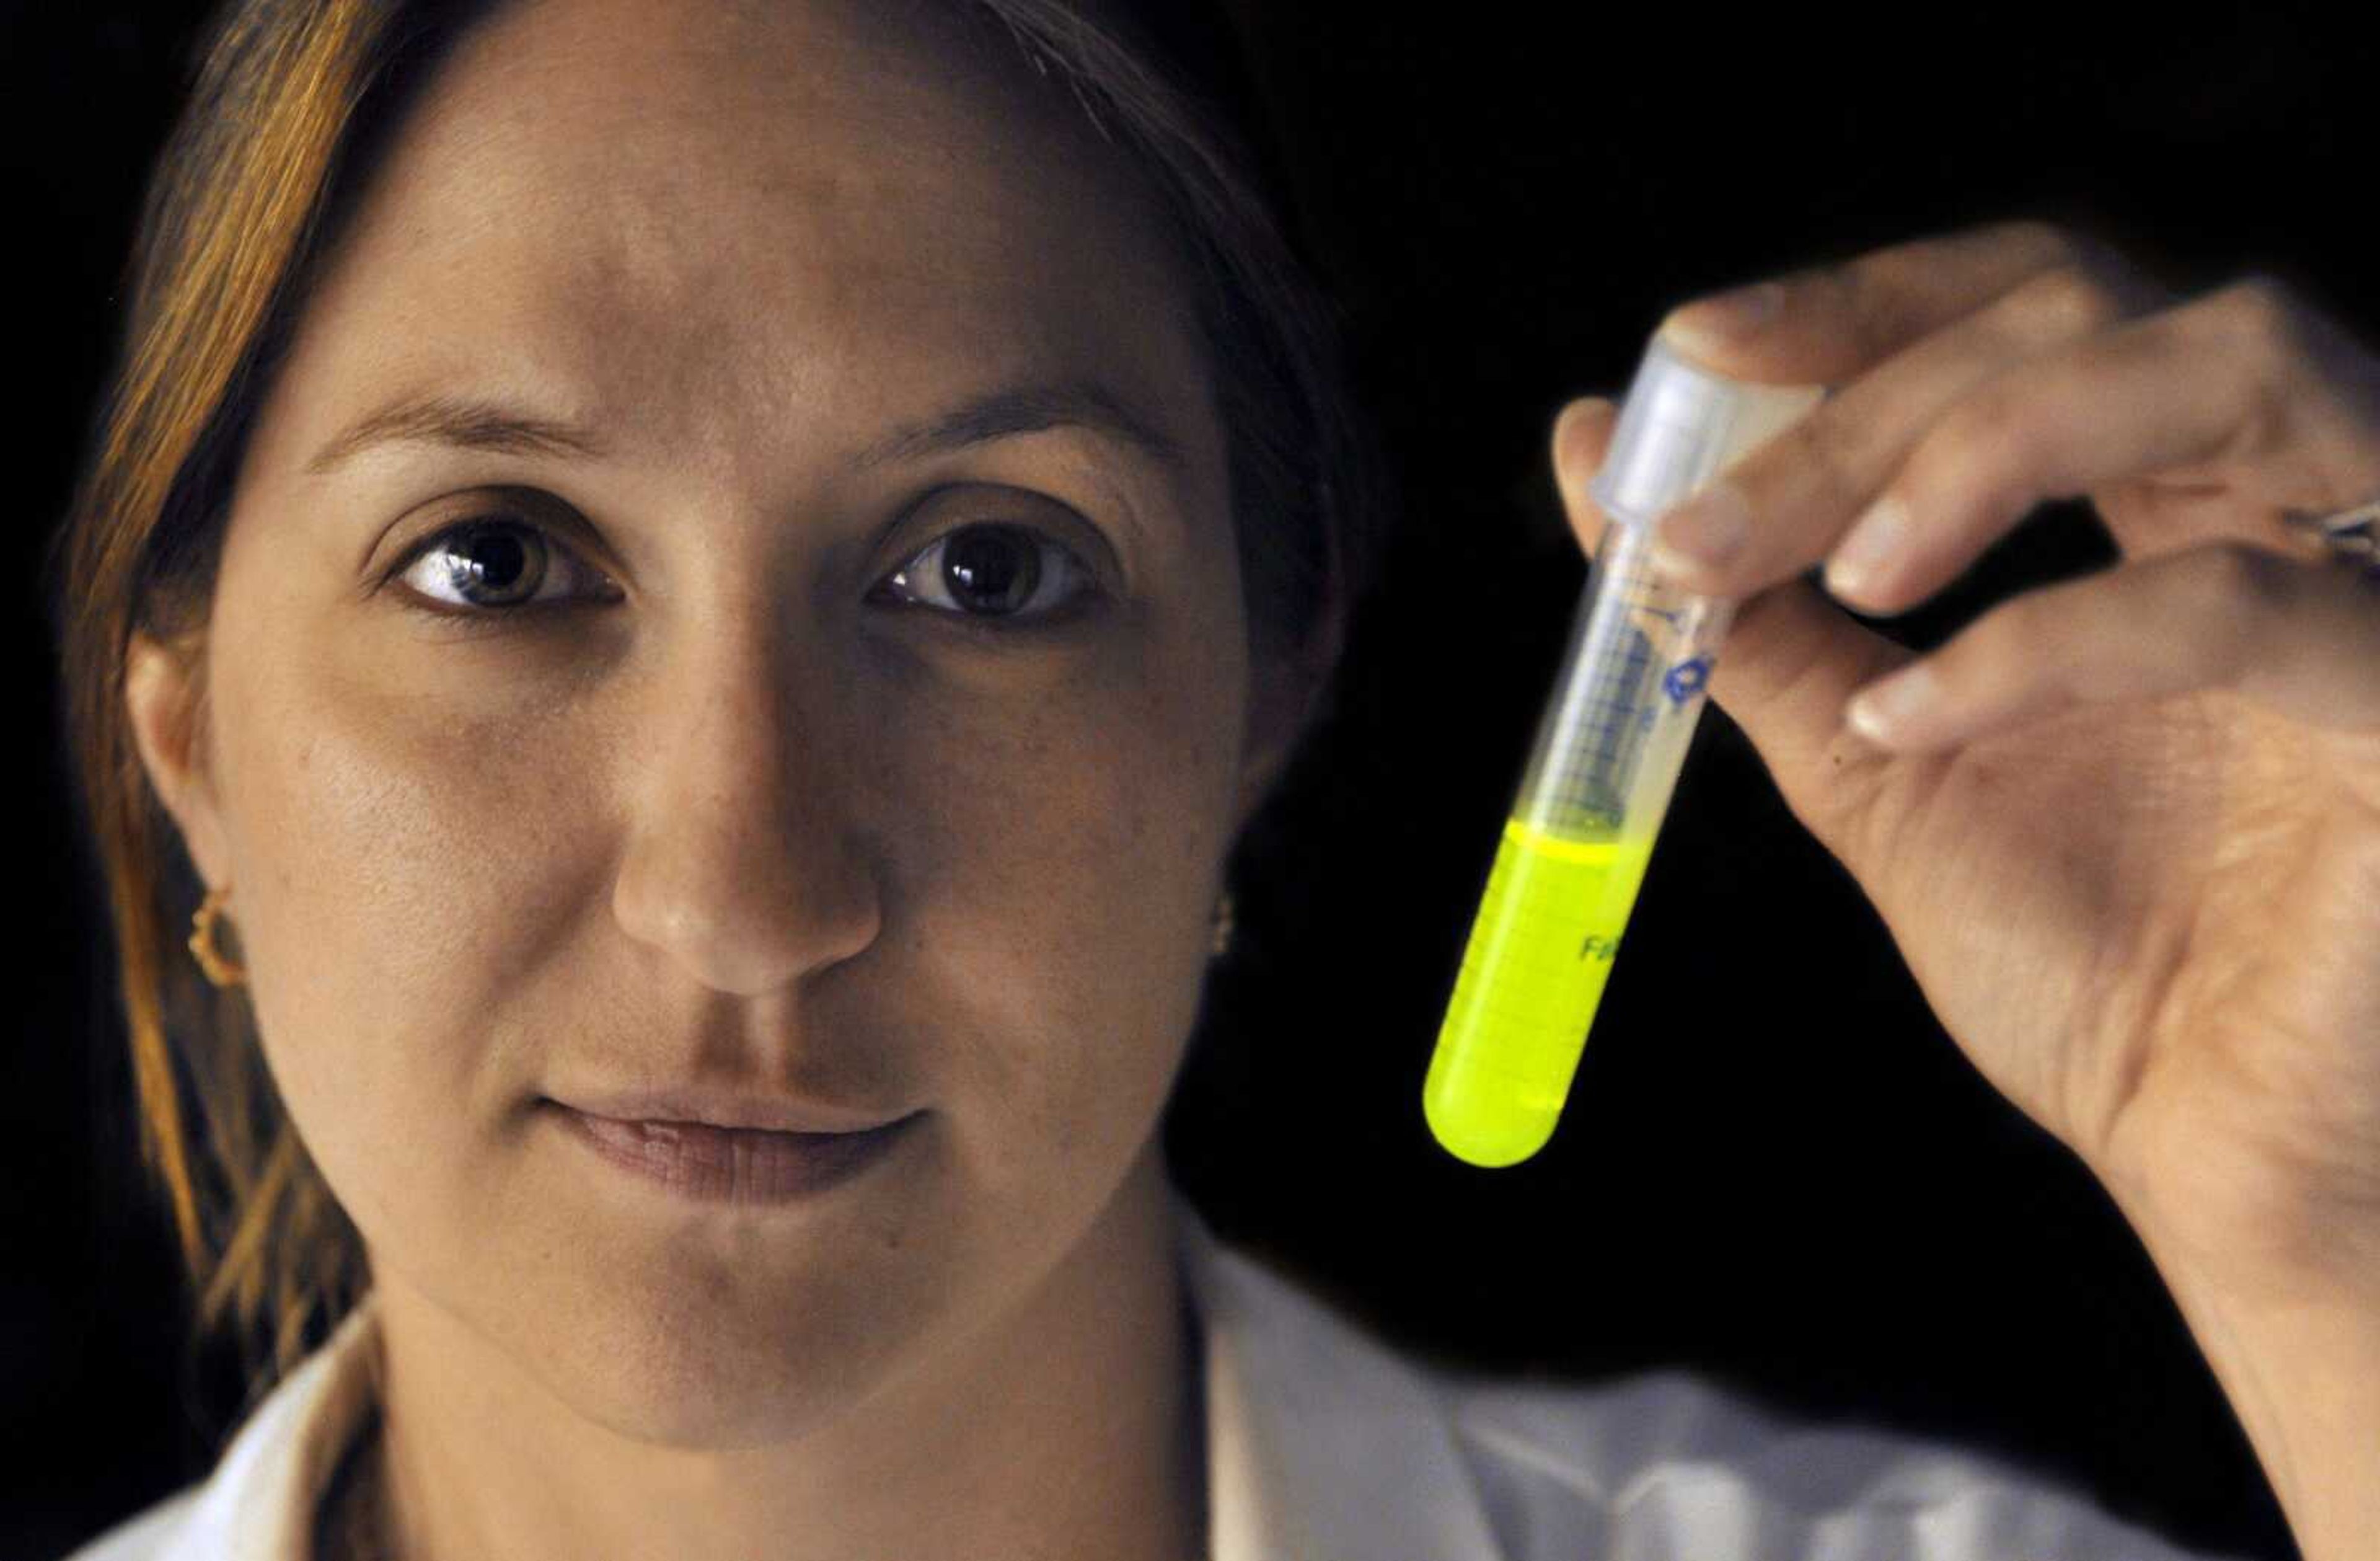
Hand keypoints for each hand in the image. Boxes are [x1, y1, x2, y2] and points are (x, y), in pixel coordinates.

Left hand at [1549, 217, 2379, 1317]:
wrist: (2220, 1158)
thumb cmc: (2094, 963)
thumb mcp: (1880, 762)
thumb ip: (1755, 619)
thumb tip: (1593, 468)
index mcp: (2176, 493)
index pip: (2026, 302)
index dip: (1861, 305)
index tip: (1689, 352)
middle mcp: (2298, 492)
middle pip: (2088, 304)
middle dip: (1866, 399)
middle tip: (1697, 527)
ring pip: (2230, 354)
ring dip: (1983, 443)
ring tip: (1843, 578)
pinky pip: (2250, 602)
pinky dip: (2051, 642)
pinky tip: (1915, 722)